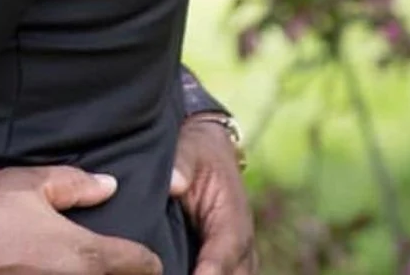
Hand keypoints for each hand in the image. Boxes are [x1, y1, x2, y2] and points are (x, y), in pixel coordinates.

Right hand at [0, 166, 160, 274]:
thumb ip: (76, 184)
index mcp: (85, 254)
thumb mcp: (31, 183)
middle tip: (117, 264)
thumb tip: (110, 186)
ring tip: (78, 265)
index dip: (148, 259)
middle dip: (121, 274)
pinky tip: (49, 271)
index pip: (140, 263)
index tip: (146, 256)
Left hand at [170, 117, 253, 274]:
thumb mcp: (189, 149)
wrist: (213, 148)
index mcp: (233, 220)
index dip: (207, 273)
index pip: (223, 257)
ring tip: (169, 273)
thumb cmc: (199, 150)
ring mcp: (237, 257)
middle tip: (167, 274)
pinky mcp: (227, 261)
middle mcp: (241, 245)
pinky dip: (203, 274)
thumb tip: (174, 184)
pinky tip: (176, 270)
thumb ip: (182, 166)